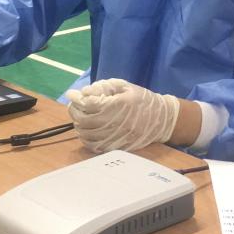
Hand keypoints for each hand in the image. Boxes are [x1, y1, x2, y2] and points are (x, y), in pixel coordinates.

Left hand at [65, 79, 180, 153]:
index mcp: (119, 105)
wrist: (161, 120)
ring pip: (86, 134)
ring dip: (78, 124)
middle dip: (75, 110)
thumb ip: (104, 87)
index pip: (90, 104)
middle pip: (84, 120)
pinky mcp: (116, 147)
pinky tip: (86, 130)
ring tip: (80, 116)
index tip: (72, 93)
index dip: (77, 98)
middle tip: (74, 104)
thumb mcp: (125, 87)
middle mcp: (116, 123)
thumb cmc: (142, 100)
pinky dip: (85, 137)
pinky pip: (93, 146)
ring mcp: (116, 137)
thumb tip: (84, 92)